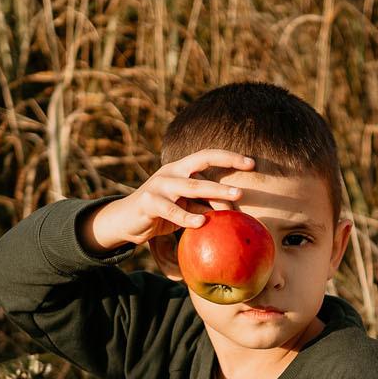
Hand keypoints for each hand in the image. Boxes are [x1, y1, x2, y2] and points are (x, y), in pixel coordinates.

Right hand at [83, 150, 254, 251]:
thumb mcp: (185, 207)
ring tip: (234, 197)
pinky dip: (187, 217)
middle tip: (245, 185)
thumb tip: (233, 214)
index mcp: (180, 168)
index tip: (251, 162)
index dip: (229, 156)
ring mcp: (159, 185)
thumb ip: (204, 205)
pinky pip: (171, 210)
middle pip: (201, 165)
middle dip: (226, 170)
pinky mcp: (149, 202)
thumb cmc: (162, 213)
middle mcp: (170, 172)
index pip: (207, 156)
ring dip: (215, 191)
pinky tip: (202, 223)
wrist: (126, 220)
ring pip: (191, 187)